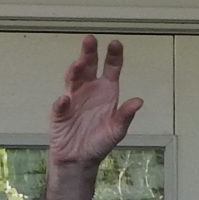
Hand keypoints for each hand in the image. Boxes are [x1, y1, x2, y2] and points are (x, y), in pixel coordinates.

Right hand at [47, 35, 144, 176]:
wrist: (80, 159)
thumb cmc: (99, 142)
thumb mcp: (117, 130)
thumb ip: (126, 115)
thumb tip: (139, 101)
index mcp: (106, 91)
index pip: (111, 68)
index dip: (113, 55)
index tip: (115, 43)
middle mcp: (89, 90)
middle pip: (89, 66)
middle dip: (89, 53)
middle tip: (90, 40)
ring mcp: (72, 99)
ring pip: (73, 80)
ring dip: (75, 70)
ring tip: (79, 63)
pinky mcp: (59, 114)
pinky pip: (60, 106)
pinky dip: (62, 103)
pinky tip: (66, 100)